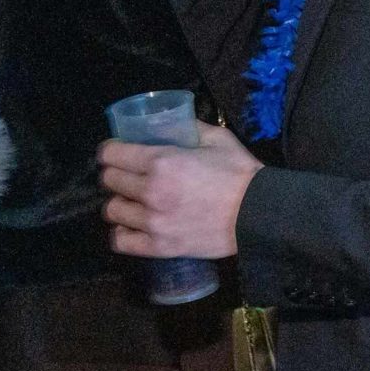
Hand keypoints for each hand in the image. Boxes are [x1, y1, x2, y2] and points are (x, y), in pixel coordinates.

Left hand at [100, 124, 262, 259]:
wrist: (261, 214)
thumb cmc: (241, 174)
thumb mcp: (218, 139)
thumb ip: (190, 128)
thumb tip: (172, 123)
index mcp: (162, 161)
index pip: (111, 154)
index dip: (112, 150)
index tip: (118, 152)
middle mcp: (150, 191)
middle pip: (108, 181)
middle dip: (115, 174)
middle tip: (129, 176)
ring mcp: (152, 222)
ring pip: (112, 210)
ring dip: (120, 203)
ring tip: (133, 202)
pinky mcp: (159, 246)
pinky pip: (120, 241)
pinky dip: (122, 232)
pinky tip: (133, 226)